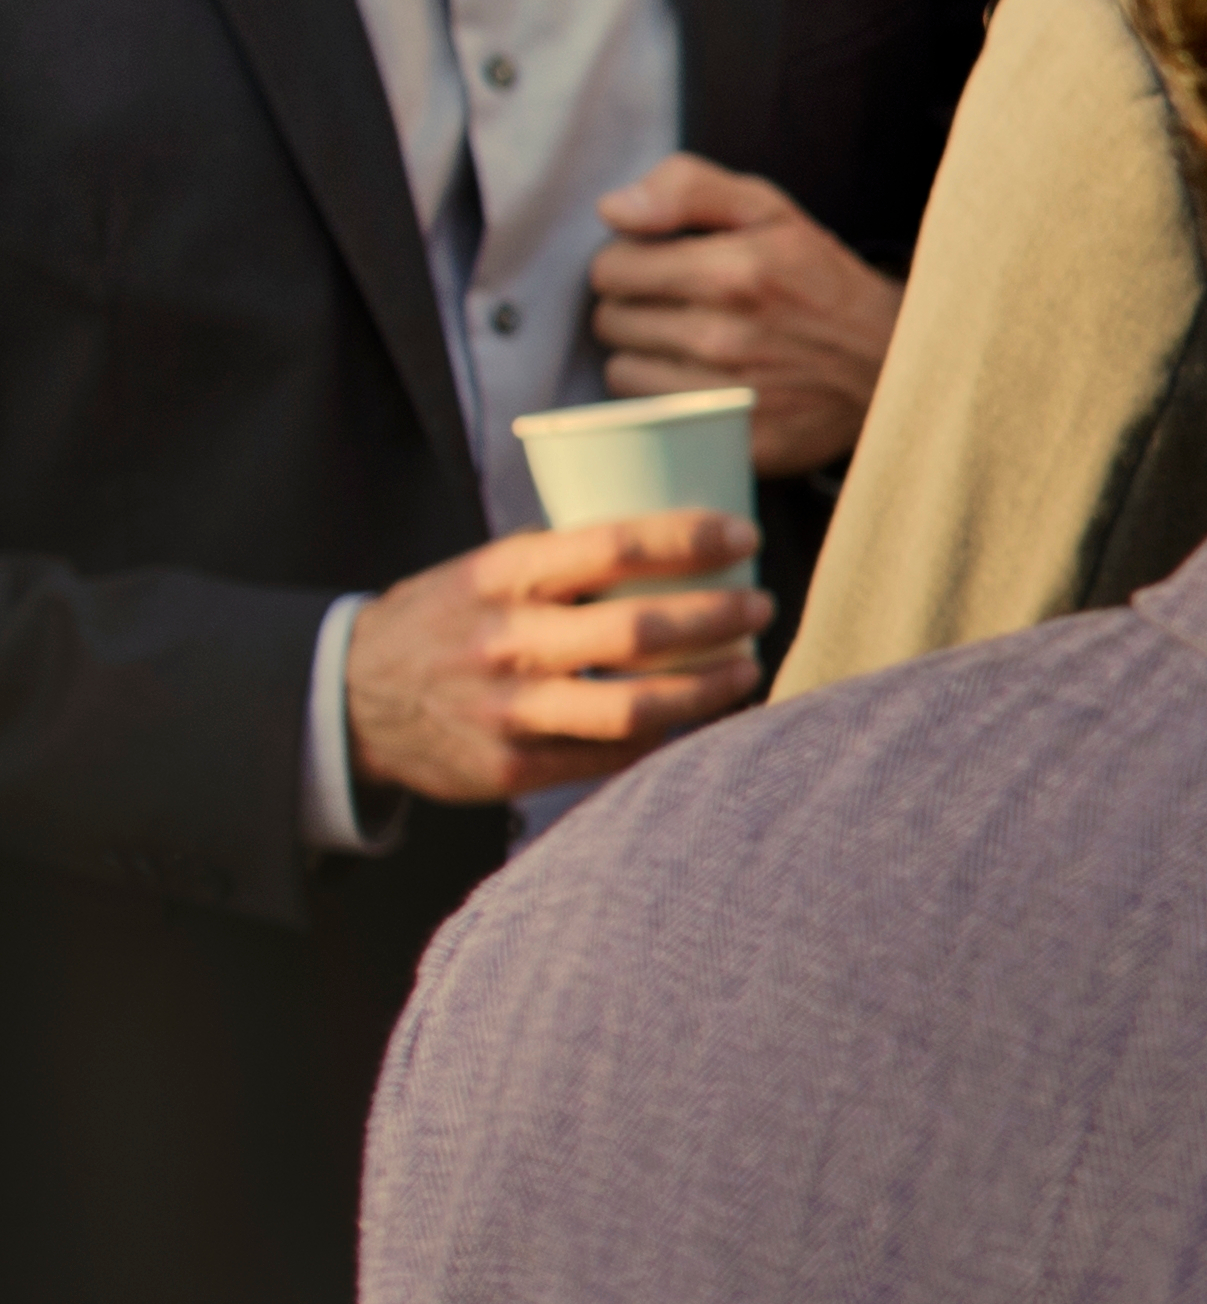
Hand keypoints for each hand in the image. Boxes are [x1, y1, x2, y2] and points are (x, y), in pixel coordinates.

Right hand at [343, 520, 769, 805]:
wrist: (348, 698)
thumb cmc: (446, 620)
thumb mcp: (484, 570)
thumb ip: (562, 559)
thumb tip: (675, 537)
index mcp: (500, 577)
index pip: (612, 546)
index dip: (691, 538)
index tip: (745, 535)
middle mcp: (505, 643)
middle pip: (639, 632)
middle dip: (718, 618)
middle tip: (760, 605)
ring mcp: (508, 712)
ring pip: (636, 708)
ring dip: (709, 689)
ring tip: (746, 667)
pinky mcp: (511, 769)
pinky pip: (612, 758)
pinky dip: (666, 736)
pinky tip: (698, 717)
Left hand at [590, 156, 902, 471]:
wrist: (898, 364)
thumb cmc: (821, 281)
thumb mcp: (770, 210)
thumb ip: (687, 187)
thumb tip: (612, 209)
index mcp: (735, 272)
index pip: (610, 268)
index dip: (631, 262)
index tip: (666, 268)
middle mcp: (728, 338)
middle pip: (611, 320)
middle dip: (638, 307)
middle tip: (685, 306)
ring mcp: (733, 399)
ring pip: (623, 371)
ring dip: (649, 356)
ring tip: (696, 346)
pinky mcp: (737, 445)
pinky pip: (654, 418)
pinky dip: (671, 399)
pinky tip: (709, 384)